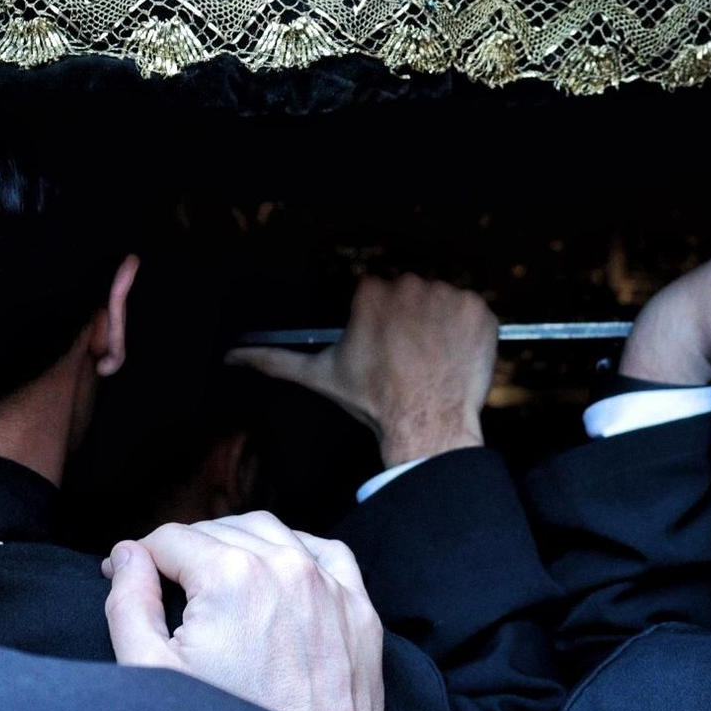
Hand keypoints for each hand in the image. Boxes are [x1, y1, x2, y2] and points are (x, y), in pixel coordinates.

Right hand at [103, 511, 420, 710]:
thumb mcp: (153, 674)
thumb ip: (130, 603)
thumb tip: (126, 556)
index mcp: (232, 576)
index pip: (171, 539)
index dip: (140, 557)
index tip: (130, 576)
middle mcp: (286, 569)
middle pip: (220, 530)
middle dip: (186, 550)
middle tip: (167, 583)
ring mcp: (330, 587)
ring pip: (274, 533)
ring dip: (238, 543)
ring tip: (214, 577)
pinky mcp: (359, 610)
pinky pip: (328, 554)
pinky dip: (297, 553)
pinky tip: (278, 573)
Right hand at [228, 274, 497, 466]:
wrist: (426, 424)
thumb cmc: (372, 401)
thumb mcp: (320, 377)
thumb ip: (275, 360)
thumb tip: (232, 355)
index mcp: (370, 293)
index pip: (378, 294)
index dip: (383, 322)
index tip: (386, 346)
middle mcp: (408, 285)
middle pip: (410, 293)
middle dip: (411, 319)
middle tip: (411, 356)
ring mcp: (446, 296)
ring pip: (441, 299)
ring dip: (439, 324)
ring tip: (433, 358)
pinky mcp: (478, 309)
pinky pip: (473, 309)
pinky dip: (469, 330)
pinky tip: (455, 356)